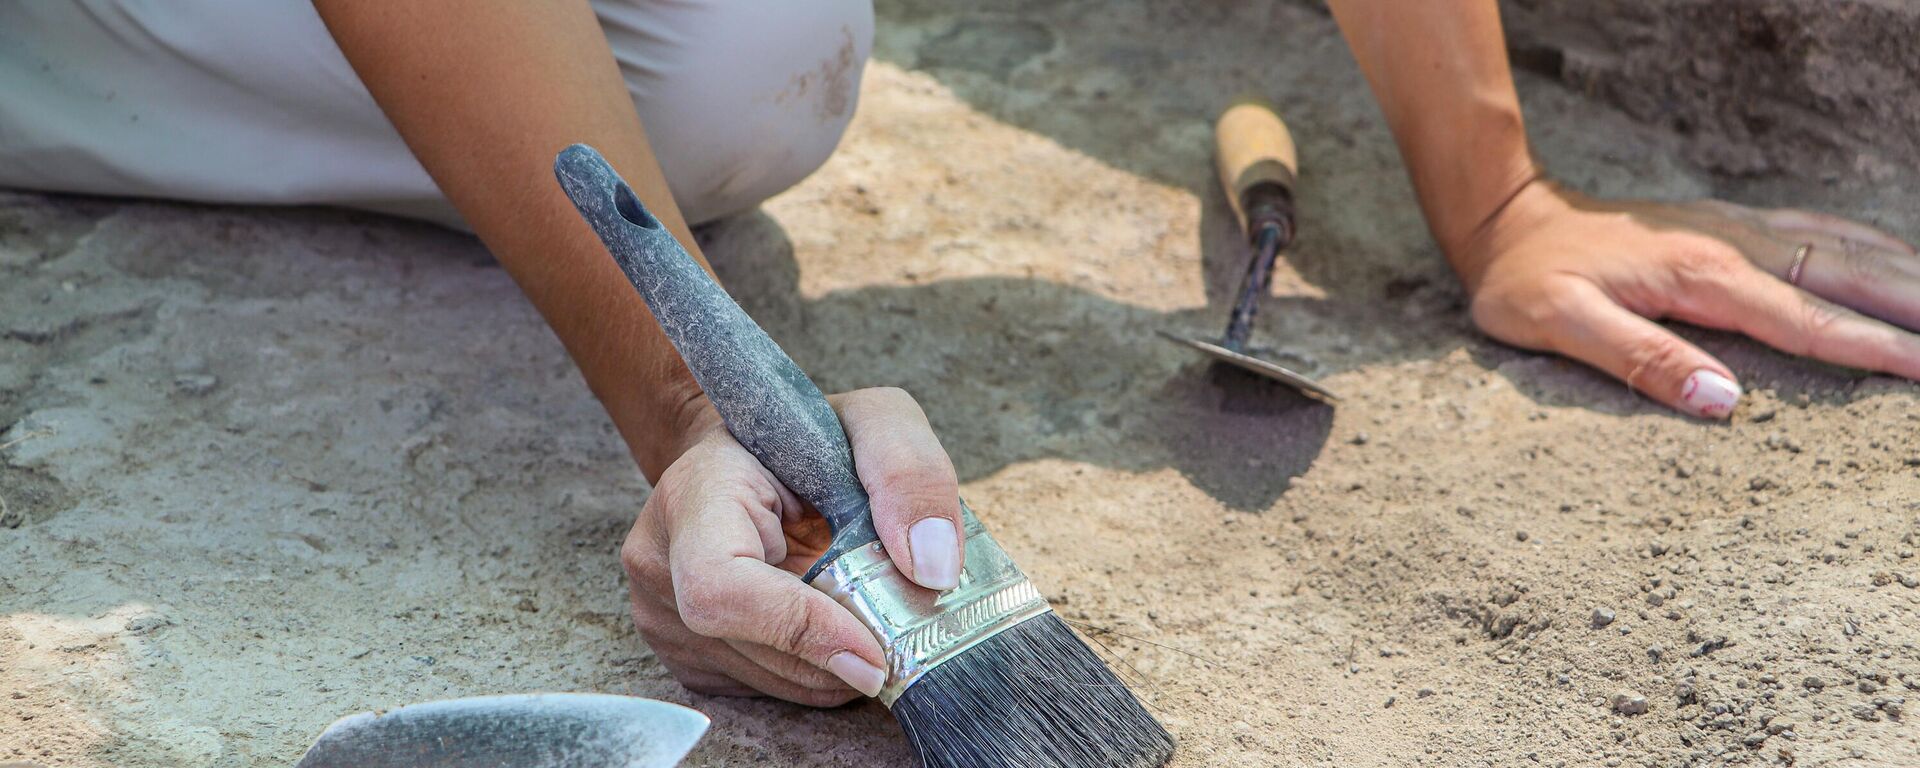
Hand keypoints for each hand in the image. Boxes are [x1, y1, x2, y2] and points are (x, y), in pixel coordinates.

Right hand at [621, 388, 963, 704]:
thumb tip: (932, 568)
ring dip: (834, 669)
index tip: (873, 651)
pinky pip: (762, 692)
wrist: (746, 459)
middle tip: (896, 632)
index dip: (799, 630)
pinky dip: (815, 674)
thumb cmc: (803, 439)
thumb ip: (908, 472)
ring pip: (765, 682)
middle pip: (752, 648)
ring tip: (866, 620)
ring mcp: (659, 616)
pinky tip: (833, 630)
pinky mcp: (685, 656)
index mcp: (692, 494)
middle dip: (839, 654)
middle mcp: (658, 561)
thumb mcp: (871, 422)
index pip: (720, 588)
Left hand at [1457, 180, 1919, 417]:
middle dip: (1911, 307)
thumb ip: (1639, 359)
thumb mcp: (1559, 325)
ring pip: (1841, 248)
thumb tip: (1721, 401)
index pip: (1805, 321)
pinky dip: (1868, 246)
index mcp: (1701, 277)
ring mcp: (1734, 230)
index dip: (1872, 349)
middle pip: (1844, 277)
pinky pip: (1817, 230)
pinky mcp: (1727, 226)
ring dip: (1902, 273)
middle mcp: (1731, 245)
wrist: (1507, 219)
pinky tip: (1894, 260)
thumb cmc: (1526, 280)